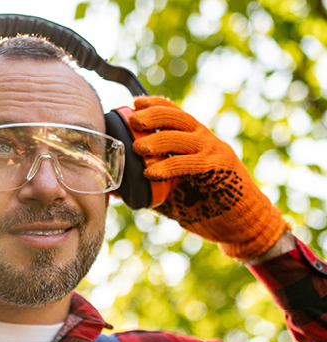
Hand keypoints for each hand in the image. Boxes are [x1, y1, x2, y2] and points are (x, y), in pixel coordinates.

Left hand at [129, 96, 288, 260]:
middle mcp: (204, 141)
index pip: (175, 114)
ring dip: (157, 140)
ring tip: (137, 147)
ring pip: (182, 137)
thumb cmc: (204, 210)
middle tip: (133, 121)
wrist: (239, 225)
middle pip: (177, 118)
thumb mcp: (169, 197)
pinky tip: (151, 172)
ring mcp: (214, 152)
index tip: (135, 103)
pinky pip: (191, 163)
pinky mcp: (221, 168)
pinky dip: (169, 166)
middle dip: (153, 116)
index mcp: (193, 141)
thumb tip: (115, 189)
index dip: (156, 105)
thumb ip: (147, 189)